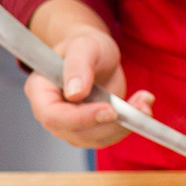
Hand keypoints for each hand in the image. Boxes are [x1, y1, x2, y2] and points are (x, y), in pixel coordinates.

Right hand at [22, 28, 154, 148]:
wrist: (98, 55)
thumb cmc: (86, 46)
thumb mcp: (84, 47)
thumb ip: (78, 66)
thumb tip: (74, 93)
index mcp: (40, 90)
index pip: (52, 116)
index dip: (81, 118)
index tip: (110, 109)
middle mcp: (52, 112)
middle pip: (76, 133)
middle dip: (111, 124)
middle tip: (139, 107)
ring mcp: (71, 124)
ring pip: (97, 139)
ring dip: (125, 126)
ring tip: (144, 102)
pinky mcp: (92, 129)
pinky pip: (109, 136)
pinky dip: (129, 125)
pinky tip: (142, 105)